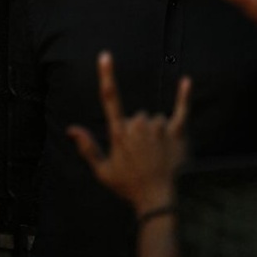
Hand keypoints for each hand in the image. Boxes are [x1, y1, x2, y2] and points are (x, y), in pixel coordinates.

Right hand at [67, 51, 191, 214]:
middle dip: (138, 132)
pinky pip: (181, 110)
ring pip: (156, 120)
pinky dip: (184, 96)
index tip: (106, 55)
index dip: (107, 75)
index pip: (110, 98)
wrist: (157, 200)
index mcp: (119, 133)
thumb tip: (70, 128)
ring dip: (156, 133)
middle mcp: (138, 125)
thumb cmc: (128, 187)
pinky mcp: (177, 133)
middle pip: (137, 117)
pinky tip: (186, 80)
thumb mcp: (102, 171)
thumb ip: (87, 147)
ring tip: (156, 156)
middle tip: (141, 156)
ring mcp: (159, 129)